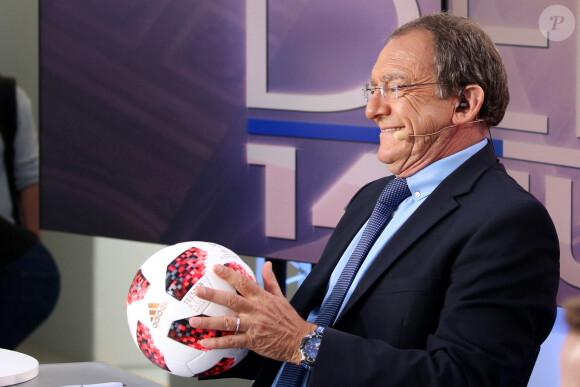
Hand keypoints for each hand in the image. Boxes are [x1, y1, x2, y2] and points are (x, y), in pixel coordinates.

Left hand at [188, 261, 316, 363]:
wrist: (299, 340)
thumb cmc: (288, 318)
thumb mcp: (280, 296)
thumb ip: (270, 280)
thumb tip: (267, 264)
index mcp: (261, 297)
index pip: (243, 282)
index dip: (228, 274)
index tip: (215, 268)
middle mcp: (255, 310)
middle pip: (231, 300)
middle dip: (213, 295)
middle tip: (198, 291)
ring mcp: (253, 325)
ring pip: (228, 322)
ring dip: (209, 322)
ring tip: (193, 321)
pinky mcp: (252, 341)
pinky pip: (232, 342)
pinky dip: (218, 343)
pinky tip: (204, 342)